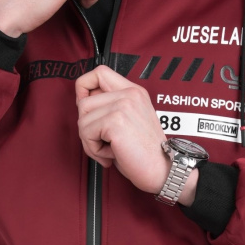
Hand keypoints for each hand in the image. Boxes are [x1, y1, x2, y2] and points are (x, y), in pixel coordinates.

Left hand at [76, 65, 198, 204]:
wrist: (163, 170)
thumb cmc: (146, 153)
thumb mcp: (129, 121)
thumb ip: (110, 108)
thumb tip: (83, 105)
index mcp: (134, 92)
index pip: (99, 73)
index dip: (84, 88)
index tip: (87, 109)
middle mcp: (129, 95)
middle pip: (84, 101)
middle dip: (87, 127)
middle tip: (103, 142)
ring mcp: (123, 105)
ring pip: (82, 119)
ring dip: (90, 141)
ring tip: (109, 149)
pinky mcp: (116, 121)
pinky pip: (86, 133)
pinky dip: (94, 149)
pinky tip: (111, 153)